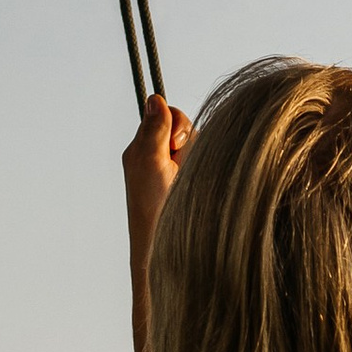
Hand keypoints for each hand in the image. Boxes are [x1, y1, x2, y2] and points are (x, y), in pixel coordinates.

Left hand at [123, 94, 190, 351]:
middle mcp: (160, 159)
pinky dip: (208, 170)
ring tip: (192, 183)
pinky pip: (208, 162)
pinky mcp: (193, 185)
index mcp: (143, 150)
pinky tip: (202, 187)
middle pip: (185, 128)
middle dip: (189, 142)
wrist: (165, 254)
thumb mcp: (150, 164)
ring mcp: (177, 174)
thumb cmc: (155, 214)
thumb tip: (154, 97)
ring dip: (200, 159)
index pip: (166, 114)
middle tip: (180, 167)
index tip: (173, 148)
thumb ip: (153, 130)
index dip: (176, 124)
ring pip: (200, 145)